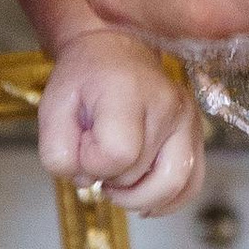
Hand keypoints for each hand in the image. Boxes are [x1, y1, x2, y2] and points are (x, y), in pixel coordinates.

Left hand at [38, 27, 204, 211]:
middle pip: (141, 174)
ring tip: (117, 183)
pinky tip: (144, 199)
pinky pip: (192, 182)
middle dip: (110, 178)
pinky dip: (168, 200)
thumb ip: (58, 152)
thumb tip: (87, 181)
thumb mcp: (52, 107)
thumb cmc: (83, 78)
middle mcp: (167, 104)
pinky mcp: (196, 132)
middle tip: (95, 155)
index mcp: (128, 92)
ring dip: (138, 197)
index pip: (117, 155)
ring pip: (174, 184)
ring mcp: (187, 119)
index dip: (91, 162)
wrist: (116, 48)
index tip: (83, 142)